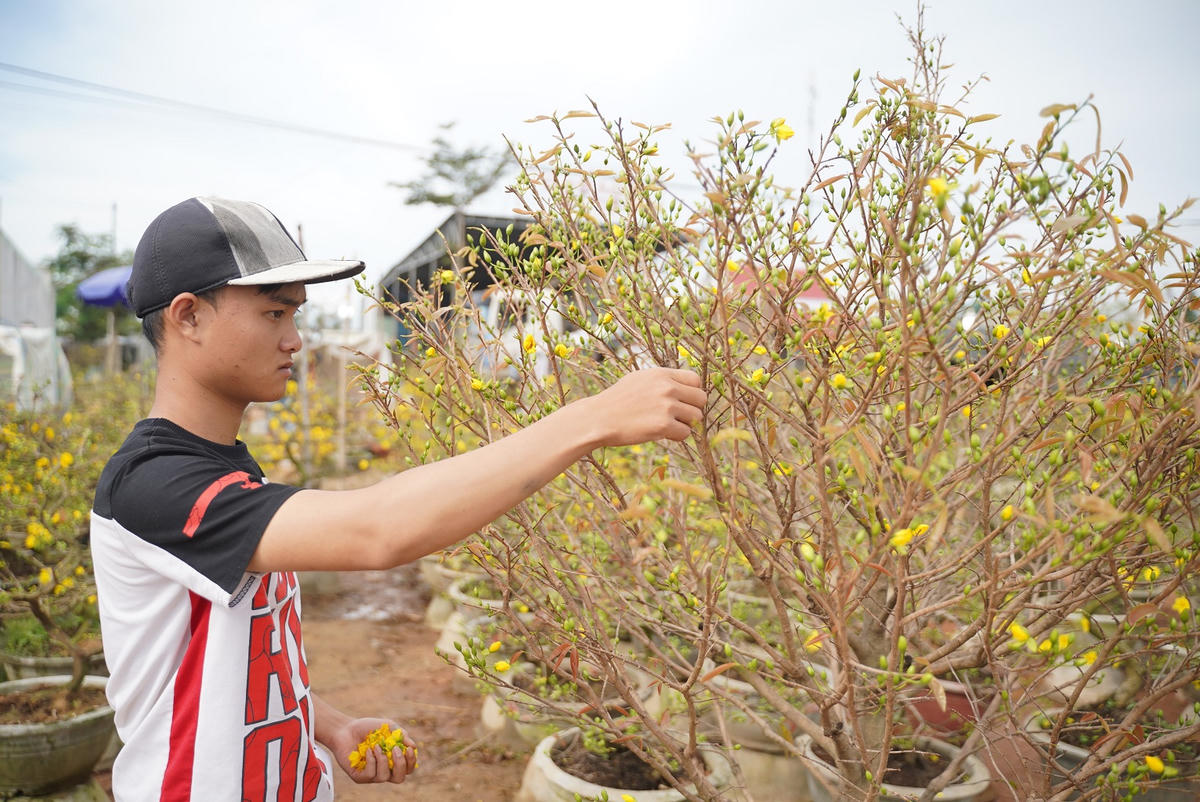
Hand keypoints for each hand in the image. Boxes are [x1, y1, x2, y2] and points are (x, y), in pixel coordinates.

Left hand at [330, 717, 417, 784]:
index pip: (407, 768)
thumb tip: (413, 746)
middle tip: (394, 749)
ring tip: (376, 746)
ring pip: (384, 777)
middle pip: (399, 778)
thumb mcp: (387, 727)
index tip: (408, 749)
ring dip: (382, 760)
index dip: (411, 761)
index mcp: (393, 760)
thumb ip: (401, 735)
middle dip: (400, 765)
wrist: (346, 728)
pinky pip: (370, 775)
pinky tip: (367, 750)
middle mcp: (384, 770)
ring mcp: (371, 775)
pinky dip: (371, 761)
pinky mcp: (359, 777)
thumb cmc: (368, 728)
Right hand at [586, 367, 705, 446]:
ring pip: (696, 417)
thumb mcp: (639, 379)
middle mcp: (667, 388)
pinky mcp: (663, 426)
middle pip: (701, 399)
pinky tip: (662, 433)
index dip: (691, 392)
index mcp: (662, 374)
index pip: (696, 380)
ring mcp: (666, 407)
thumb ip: (663, 381)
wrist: (598, 418)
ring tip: (667, 425)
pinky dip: (676, 437)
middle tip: (676, 416)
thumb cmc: (617, 400)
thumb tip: (685, 386)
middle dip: (692, 409)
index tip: (681, 401)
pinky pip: (686, 434)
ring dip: (685, 424)